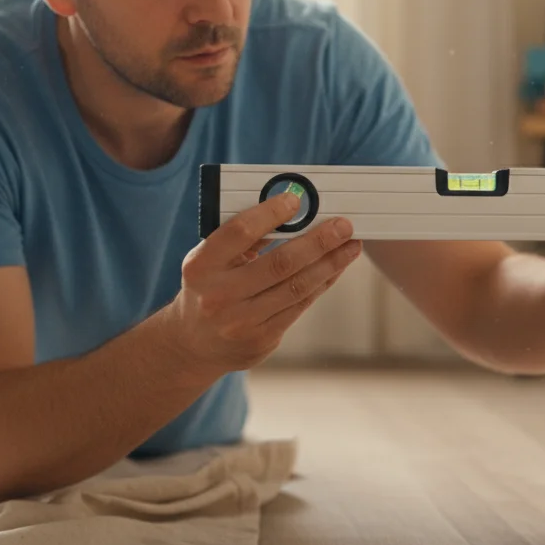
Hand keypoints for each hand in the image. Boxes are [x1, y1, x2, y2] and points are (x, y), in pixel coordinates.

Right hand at [163, 192, 362, 372]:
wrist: (193, 344)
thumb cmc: (208, 289)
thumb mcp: (210, 261)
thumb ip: (243, 239)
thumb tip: (292, 212)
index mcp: (201, 267)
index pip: (240, 232)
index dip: (270, 213)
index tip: (297, 200)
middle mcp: (219, 296)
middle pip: (279, 263)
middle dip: (318, 242)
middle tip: (343, 226)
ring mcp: (241, 321)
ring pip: (296, 287)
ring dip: (330, 263)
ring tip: (351, 245)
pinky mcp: (261, 339)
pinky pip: (300, 306)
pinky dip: (322, 283)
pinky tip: (335, 267)